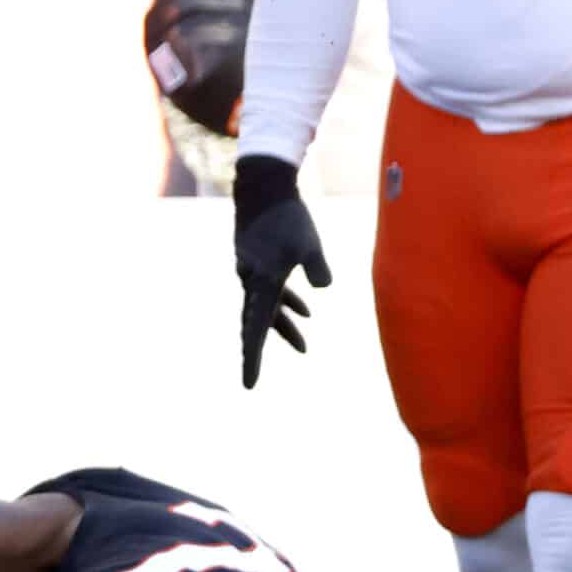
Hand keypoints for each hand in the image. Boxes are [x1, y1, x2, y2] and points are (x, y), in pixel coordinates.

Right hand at [235, 155, 329, 388]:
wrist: (264, 188)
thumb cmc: (288, 216)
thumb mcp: (308, 243)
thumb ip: (317, 267)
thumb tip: (322, 288)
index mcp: (262, 282)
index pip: (256, 329)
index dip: (253, 358)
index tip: (249, 383)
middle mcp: (251, 281)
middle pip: (255, 324)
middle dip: (260, 350)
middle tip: (251, 381)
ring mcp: (252, 271)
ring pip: (266, 307)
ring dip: (284, 326)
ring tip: (304, 348)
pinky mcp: (259, 261)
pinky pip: (270, 291)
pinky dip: (286, 303)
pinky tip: (307, 310)